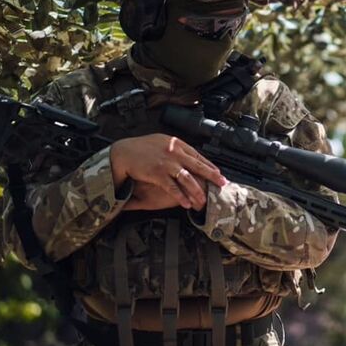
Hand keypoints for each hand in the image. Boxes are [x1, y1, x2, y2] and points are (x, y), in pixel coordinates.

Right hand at [110, 134, 225, 208]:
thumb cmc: (141, 147)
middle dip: (212, 176)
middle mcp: (174, 152)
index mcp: (176, 144)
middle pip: (198, 166)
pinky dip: (181, 197)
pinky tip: (187, 204)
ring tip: (204, 200)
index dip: (209, 165)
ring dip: (197, 191)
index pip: (198, 156)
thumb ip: (175, 147)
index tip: (218, 173)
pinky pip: (173, 188)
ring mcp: (167, 163)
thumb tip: (186, 153)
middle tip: (222, 184)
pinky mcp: (158, 174)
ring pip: (187, 179)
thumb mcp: (161, 141)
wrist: (123, 152)